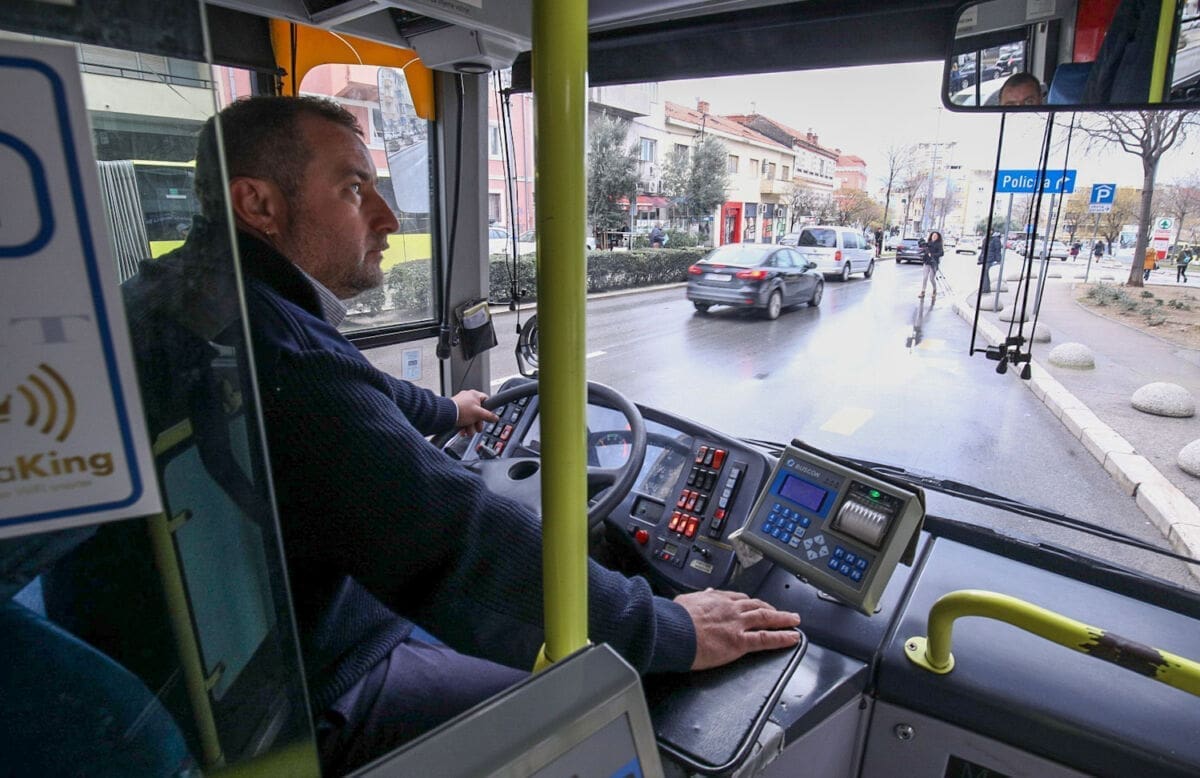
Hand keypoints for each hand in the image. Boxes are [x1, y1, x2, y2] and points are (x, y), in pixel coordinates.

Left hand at [451, 389, 497, 432]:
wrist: (446, 415)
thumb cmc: (461, 410)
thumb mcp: (479, 414)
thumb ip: (489, 416)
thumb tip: (495, 418)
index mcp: (474, 394)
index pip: (486, 400)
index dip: (488, 409)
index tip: (488, 417)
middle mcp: (467, 398)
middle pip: (478, 411)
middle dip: (477, 422)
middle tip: (477, 427)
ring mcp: (461, 404)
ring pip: (470, 417)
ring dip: (470, 426)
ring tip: (468, 431)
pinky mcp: (455, 410)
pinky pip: (462, 418)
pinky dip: (463, 425)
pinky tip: (463, 430)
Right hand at [674, 589, 800, 670]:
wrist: (673, 631)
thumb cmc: (674, 619)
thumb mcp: (685, 601)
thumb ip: (697, 599)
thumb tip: (703, 594)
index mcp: (716, 599)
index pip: (739, 598)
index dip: (750, 602)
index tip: (756, 603)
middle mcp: (730, 609)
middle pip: (757, 605)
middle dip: (771, 608)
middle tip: (781, 611)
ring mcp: (737, 624)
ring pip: (766, 618)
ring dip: (783, 619)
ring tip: (794, 620)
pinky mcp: (740, 642)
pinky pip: (766, 638)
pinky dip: (782, 637)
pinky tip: (792, 638)